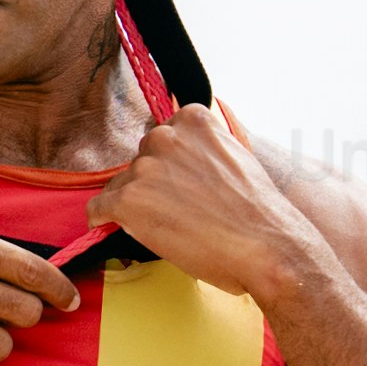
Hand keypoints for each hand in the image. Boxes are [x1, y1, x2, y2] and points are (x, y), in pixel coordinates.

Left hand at [94, 99, 333, 308]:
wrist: (267, 246)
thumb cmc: (259, 211)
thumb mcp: (235, 156)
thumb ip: (205, 149)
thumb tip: (185, 164)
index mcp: (192, 119)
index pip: (165, 138)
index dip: (172, 166)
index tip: (184, 186)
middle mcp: (165, 136)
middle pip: (142, 160)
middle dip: (154, 184)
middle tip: (178, 212)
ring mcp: (145, 168)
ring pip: (121, 185)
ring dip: (135, 204)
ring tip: (167, 228)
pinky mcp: (129, 200)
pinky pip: (99, 207)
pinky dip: (103, 220)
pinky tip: (114, 229)